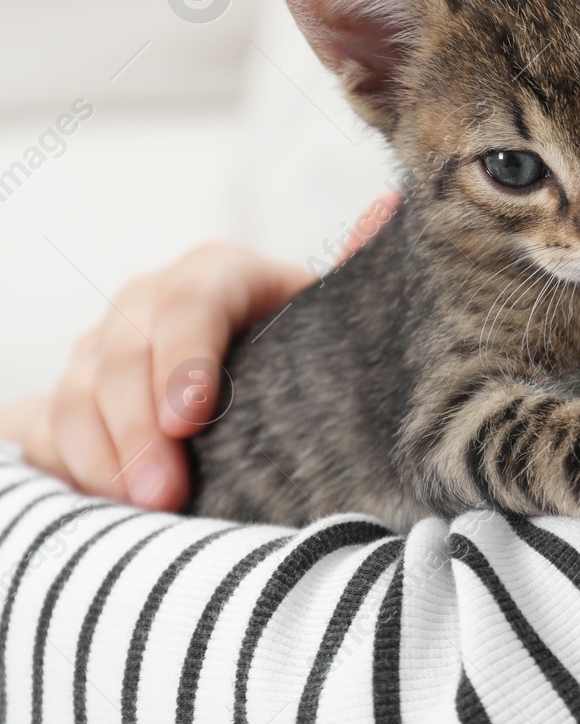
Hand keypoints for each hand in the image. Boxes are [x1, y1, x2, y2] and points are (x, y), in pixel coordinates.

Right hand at [28, 191, 401, 510]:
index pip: (193, 300)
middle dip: (141, 429)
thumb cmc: (309, 350)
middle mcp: (151, 301)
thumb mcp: (334, 317)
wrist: (267, 377)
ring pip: (77, 393)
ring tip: (142, 511)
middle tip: (167, 494)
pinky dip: (69, 467)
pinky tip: (99, 505)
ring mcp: (102, 347)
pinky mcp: (72, 396)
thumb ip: (355, 276)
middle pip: (125, 354)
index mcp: (221, 274)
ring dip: (103, 457)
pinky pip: (47, 429)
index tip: (192, 417)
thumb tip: (388, 211)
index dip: (185, 357)